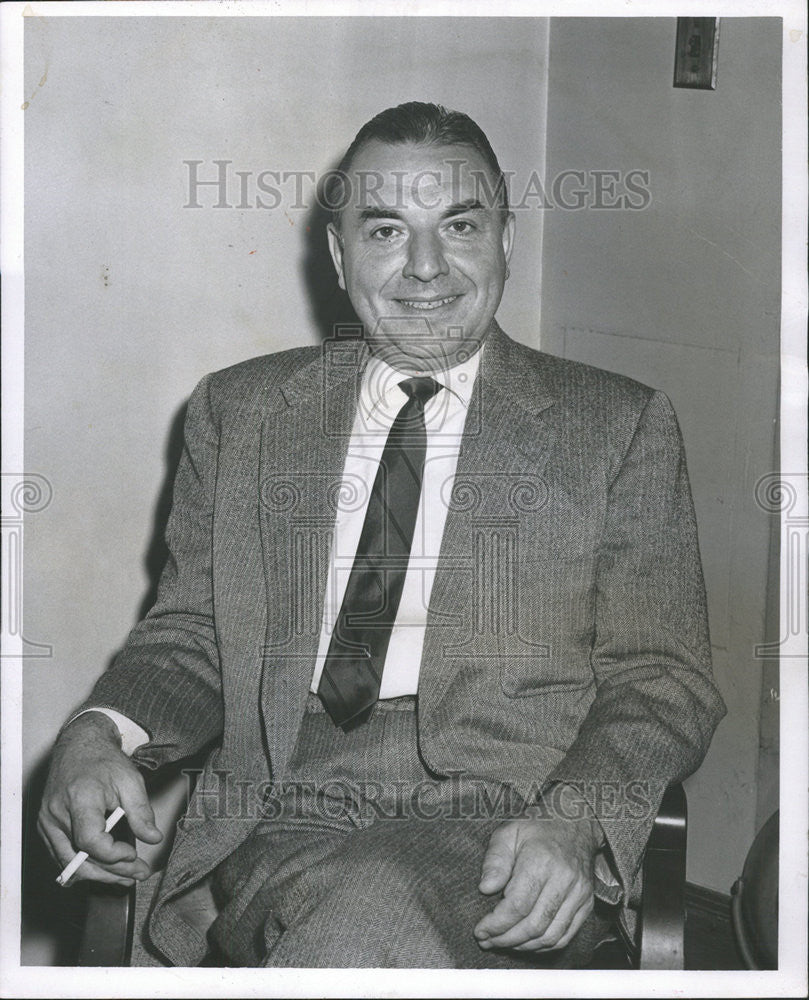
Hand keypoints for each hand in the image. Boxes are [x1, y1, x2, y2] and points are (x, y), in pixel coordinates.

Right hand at [38, 712, 162, 885]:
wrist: (79, 746)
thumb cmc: (102, 761)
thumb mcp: (130, 781)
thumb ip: (141, 812)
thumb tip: (153, 838)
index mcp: (79, 798)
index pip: (90, 841)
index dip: (113, 855)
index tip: (133, 853)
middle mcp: (57, 813)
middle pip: (80, 858)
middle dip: (112, 872)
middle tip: (138, 874)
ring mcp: (47, 822)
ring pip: (69, 863)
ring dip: (98, 875)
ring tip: (124, 877)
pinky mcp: (45, 827)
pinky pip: (61, 855)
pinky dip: (83, 865)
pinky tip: (103, 868)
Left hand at [474, 812, 600, 951]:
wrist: (574, 822)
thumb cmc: (536, 827)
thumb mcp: (508, 832)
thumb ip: (495, 860)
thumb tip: (485, 889)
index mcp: (541, 860)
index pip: (518, 905)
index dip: (497, 924)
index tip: (480, 931)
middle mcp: (564, 879)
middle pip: (534, 925)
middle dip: (506, 939)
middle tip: (487, 941)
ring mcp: (579, 893)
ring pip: (551, 936)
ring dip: (523, 946)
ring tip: (503, 943)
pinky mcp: (587, 903)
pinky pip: (566, 936)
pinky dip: (544, 946)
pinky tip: (526, 942)